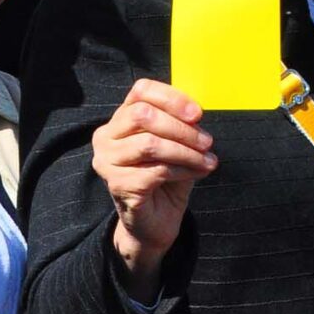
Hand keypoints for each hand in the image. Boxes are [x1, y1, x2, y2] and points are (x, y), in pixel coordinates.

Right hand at [92, 79, 215, 296]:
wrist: (156, 222)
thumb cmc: (167, 178)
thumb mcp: (177, 144)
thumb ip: (181, 125)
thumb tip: (196, 113)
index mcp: (120, 120)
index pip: (141, 91)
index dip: (172, 98)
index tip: (197, 114)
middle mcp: (106, 138)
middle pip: (143, 115)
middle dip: (182, 128)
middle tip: (207, 142)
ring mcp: (107, 162)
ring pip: (150, 144)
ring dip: (186, 151)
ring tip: (207, 160)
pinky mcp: (118, 185)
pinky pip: (156, 170)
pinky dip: (183, 170)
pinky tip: (196, 174)